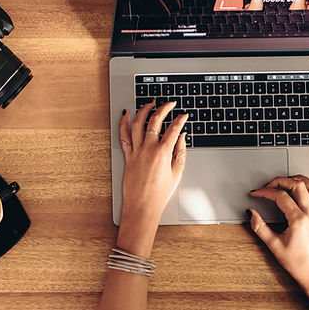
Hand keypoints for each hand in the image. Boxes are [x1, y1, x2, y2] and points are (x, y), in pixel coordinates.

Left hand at [119, 101, 188, 227]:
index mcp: (163, 153)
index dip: (180, 119)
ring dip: (144, 110)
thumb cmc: (159, 194)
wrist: (142, 206)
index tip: (184, 115)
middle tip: (170, 103)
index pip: (173, 129)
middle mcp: (148, 149)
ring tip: (150, 103)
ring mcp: (136, 151)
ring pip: (138, 124)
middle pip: (155, 121)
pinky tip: (126, 114)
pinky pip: (124, 136)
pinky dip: (124, 123)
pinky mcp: (128, 156)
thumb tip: (182, 137)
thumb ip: (180, 152)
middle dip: (164, 108)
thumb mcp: (177, 173)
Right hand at [247, 175, 308, 302]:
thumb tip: (251, 214)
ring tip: (281, 183)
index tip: (255, 194)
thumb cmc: (299, 264)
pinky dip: (306, 187)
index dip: (264, 192)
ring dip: (294, 180)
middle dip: (278, 181)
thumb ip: (260, 227)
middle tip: (266, 186)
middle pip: (296, 184)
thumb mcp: (274, 246)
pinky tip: (297, 190)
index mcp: (298, 220)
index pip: (280, 196)